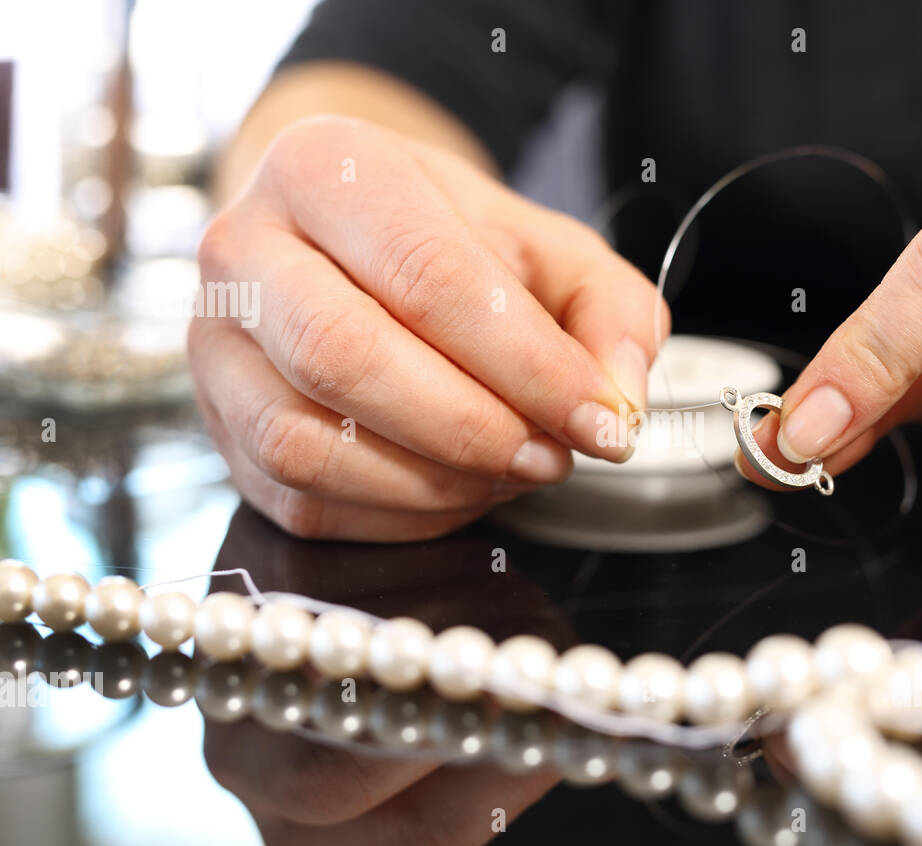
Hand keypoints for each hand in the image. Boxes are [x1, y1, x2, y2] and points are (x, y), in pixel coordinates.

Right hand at [192, 115, 664, 540]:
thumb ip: (609, 312)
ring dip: (434, 480)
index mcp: (324, 168)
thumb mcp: (551, 252)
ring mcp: (213, 346)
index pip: (428, 276)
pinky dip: (400, 512)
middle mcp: (242, 249)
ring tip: (511, 468)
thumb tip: (619, 396)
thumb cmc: (452, 249)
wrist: (350, 249)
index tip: (601, 418)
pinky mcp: (220, 429)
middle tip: (554, 454)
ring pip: (308, 444)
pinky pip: (303, 498)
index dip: (527, 364)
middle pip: (345, 358)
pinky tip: (457, 486)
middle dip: (472, 427)